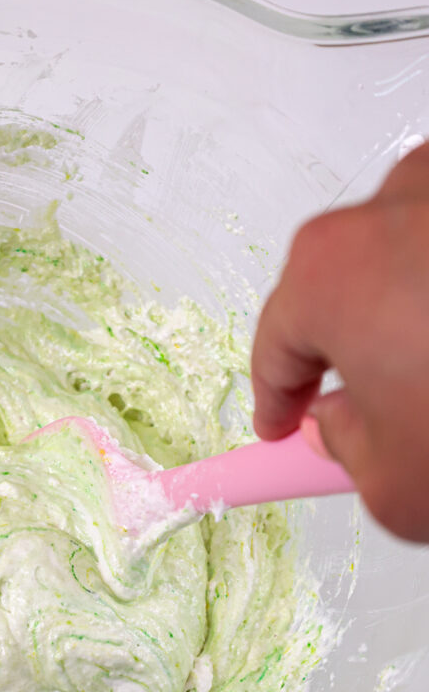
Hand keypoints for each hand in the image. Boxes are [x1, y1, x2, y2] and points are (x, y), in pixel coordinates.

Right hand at [251, 141, 428, 540]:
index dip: (276, 396)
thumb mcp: (403, 487)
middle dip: (354, 352)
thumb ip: (345, 457)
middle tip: (378, 414)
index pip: (277, 344)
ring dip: (419, 315)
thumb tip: (344, 424)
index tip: (283, 422)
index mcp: (333, 272)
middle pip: (345, 288)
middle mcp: (399, 204)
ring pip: (416, 259)